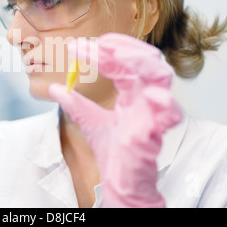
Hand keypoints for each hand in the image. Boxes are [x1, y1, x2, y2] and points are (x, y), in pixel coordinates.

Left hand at [49, 33, 181, 207]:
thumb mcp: (88, 121)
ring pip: (162, 78)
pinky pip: (170, 115)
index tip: (76, 47)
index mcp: (131, 93)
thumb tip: (56, 87)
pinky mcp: (155, 133)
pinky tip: (152, 94)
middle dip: (127, 48)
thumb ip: (74, 103)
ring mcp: (152, 113)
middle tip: (102, 43)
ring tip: (118, 54)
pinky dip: (165, 103)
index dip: (102, 51)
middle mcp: (144, 98)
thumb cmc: (112, 152)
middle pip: (147, 62)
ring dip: (142, 63)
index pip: (121, 63)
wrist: (119, 183)